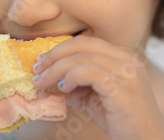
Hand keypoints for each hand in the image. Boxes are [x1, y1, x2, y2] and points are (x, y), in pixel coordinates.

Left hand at [32, 36, 163, 139]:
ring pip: (81, 58)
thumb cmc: (123, 121)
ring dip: (56, 69)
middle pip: (82, 44)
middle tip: (36, 69)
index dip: (61, 49)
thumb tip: (51, 80)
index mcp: (122, 56)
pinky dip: (70, 77)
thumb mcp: (96, 98)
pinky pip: (89, 72)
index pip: (86, 42)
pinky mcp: (121, 86)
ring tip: (42, 82)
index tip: (42, 62)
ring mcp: (126, 71)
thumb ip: (78, 86)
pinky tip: (63, 88)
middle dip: (54, 55)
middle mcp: (126, 58)